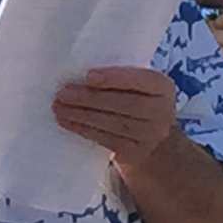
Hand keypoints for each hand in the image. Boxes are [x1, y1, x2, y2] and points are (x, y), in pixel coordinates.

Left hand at [52, 66, 178, 166]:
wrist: (155, 144)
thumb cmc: (138, 103)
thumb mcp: (140, 87)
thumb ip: (122, 78)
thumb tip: (78, 69)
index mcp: (163, 87)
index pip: (140, 80)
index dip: (114, 78)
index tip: (88, 76)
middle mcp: (162, 112)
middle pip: (124, 104)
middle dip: (90, 98)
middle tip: (62, 93)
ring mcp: (150, 136)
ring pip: (112, 123)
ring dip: (81, 115)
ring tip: (59, 108)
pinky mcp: (135, 153)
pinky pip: (106, 139)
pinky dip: (84, 130)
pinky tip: (68, 122)